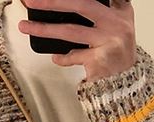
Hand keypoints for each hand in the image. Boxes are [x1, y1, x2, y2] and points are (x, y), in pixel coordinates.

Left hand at [18, 0, 136, 82]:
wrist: (128, 81)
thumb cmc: (117, 50)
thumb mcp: (118, 23)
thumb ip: (103, 10)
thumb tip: (63, 5)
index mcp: (119, 10)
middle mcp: (115, 23)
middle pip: (81, 4)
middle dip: (53, 2)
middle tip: (32, 1)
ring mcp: (108, 42)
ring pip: (71, 31)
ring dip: (45, 29)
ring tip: (25, 27)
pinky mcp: (99, 61)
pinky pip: (74, 57)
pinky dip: (63, 58)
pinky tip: (55, 57)